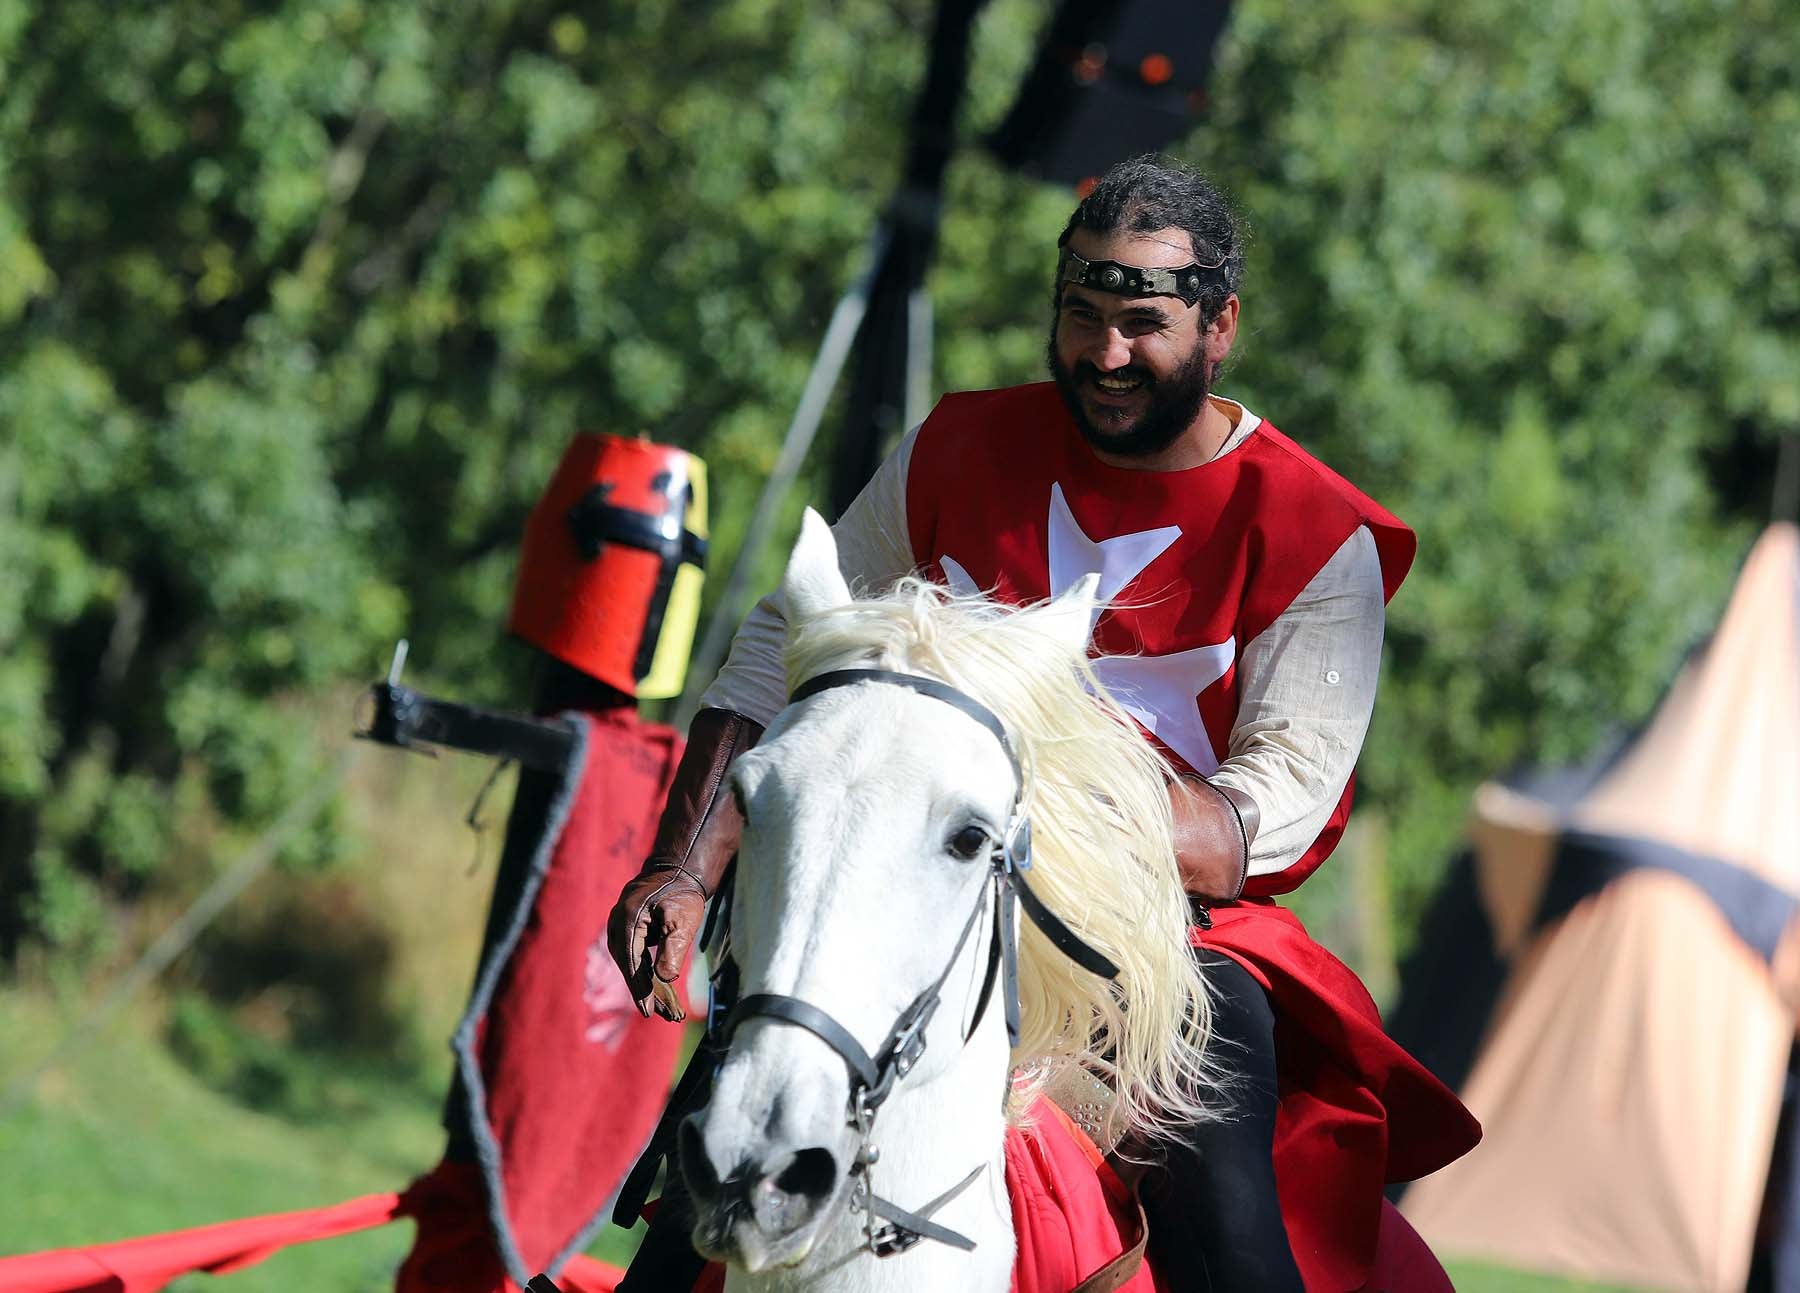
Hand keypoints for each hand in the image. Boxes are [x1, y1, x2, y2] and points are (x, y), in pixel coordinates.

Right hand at [607, 863, 708, 1021]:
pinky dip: (646, 973)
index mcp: (628, 919)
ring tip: (665, 1010)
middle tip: (660, 1015)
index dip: (639, 989)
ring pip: (631, 963)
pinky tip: (658, 991)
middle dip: (644, 992)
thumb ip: (673, 950)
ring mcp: (619, 925)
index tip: (648, 1012)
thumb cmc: (682, 895)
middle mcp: (617, 923)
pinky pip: (634, 956)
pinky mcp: (627, 930)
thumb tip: (665, 979)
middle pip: (628, 966)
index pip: (631, 962)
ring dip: (646, 986)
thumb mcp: (683, 922)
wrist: (678, 871)